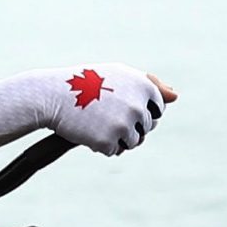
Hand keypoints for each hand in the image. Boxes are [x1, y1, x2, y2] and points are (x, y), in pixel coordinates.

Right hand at [54, 64, 168, 154]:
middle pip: (146, 127)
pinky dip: (100, 145)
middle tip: (104, 115)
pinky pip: (113, 151)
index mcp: (145, 86)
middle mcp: (138, 106)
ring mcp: (124, 125)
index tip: (120, 106)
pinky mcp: (109, 141)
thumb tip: (175, 97)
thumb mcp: (119, 75)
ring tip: (96, 124)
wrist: (51, 95)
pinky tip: (87, 132)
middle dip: (129, 125)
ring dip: (117, 138)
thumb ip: (150, 84)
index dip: (139, 111)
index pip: (157, 110)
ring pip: (133, 142)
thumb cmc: (86, 83)